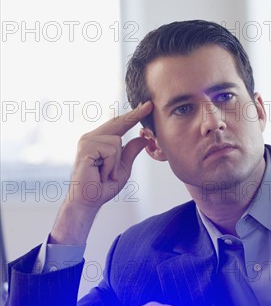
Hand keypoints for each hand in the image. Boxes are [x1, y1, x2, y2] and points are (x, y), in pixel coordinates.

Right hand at [50, 101, 152, 243]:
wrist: (88, 200)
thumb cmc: (102, 187)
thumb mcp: (123, 168)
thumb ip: (131, 152)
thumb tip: (143, 138)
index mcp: (99, 140)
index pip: (119, 125)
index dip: (133, 115)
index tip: (147, 105)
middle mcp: (91, 137)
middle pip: (118, 124)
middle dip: (134, 116)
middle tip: (150, 105)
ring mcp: (87, 141)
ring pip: (117, 141)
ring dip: (115, 163)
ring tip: (105, 174)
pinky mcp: (86, 148)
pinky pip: (111, 151)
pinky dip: (110, 166)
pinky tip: (101, 173)